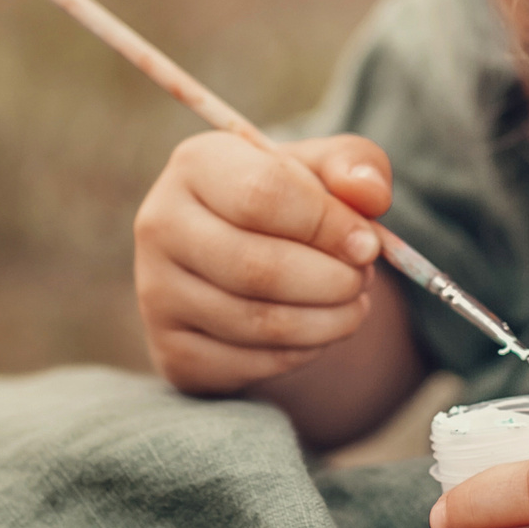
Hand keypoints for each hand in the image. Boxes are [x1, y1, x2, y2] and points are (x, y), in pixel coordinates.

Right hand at [132, 132, 392, 393]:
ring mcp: (157, 292)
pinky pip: (249, 364)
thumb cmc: (289, 203)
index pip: (262, 194)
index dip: (327, 225)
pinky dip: (301, 353)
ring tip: (354, 304)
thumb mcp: (324, 169)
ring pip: (256, 321)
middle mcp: (161, 225)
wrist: (243, 259)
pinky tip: (319, 330)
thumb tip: (371, 194)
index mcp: (196, 164)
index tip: (369, 244)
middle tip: (364, 279)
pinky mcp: (172, 350)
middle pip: (256, 266)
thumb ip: (355, 166)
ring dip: (327, 320)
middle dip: (331, 280)